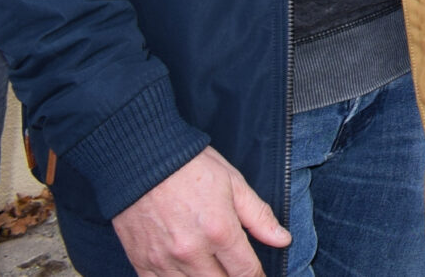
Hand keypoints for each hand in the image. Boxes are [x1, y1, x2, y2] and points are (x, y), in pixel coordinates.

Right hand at [112, 146, 288, 276]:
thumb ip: (259, 216)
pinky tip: (186, 273)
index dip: (257, 276)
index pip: (246, 272)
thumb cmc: (191, 167)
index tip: (258, 275)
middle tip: (235, 269)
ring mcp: (164, 261)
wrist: (142, 159)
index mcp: (219, 232)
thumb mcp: (234, 184)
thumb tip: (283, 240)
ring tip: (213, 269)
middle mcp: (192, 252)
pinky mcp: (142, 263)